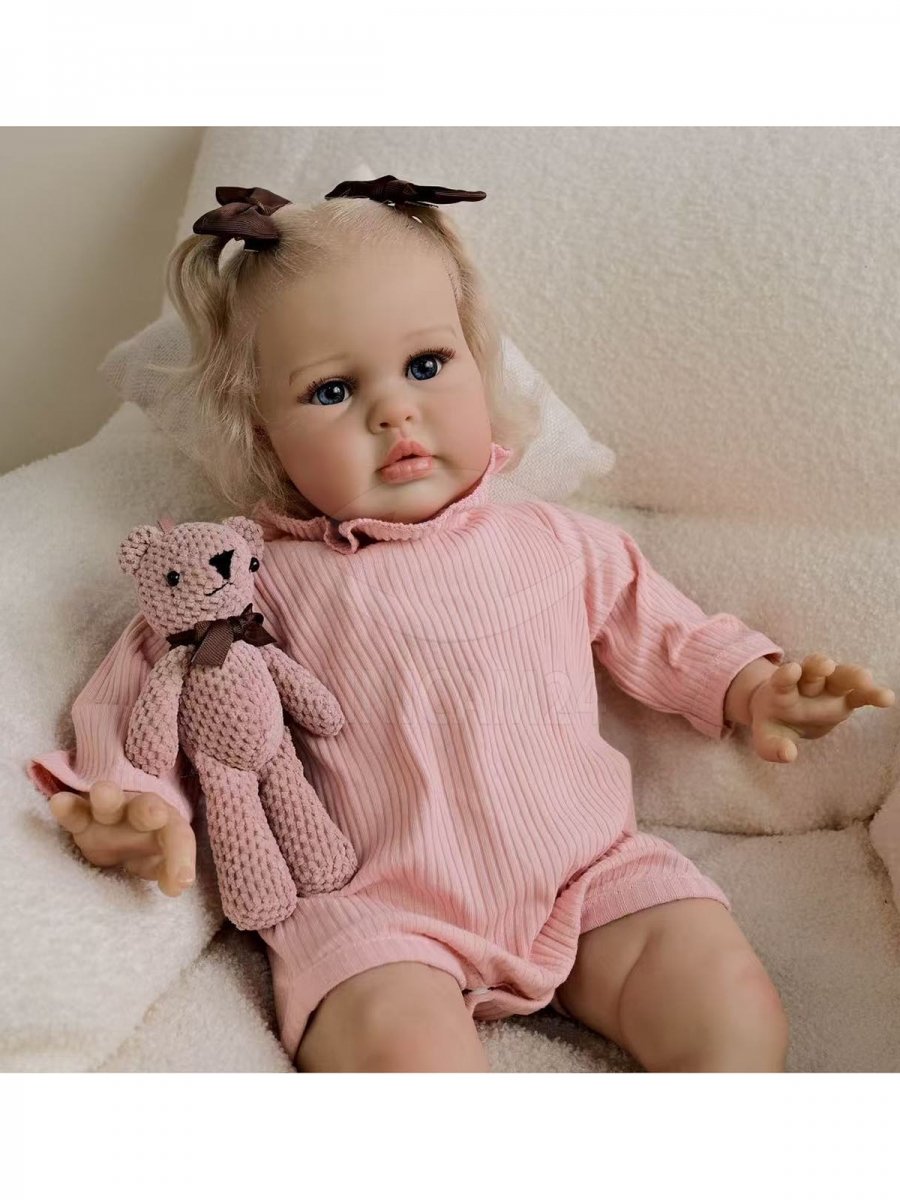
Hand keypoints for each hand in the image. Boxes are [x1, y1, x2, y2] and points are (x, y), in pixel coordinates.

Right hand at [49, 780, 195, 896]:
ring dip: (108, 797)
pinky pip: (75, 812)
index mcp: (165, 823)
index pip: (178, 836)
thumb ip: (168, 870)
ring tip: (102, 793)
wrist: (121, 831)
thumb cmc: (146, 847)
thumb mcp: (159, 861)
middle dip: (150, 810)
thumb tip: (176, 886)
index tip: (183, 882)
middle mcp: (138, 812)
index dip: (183, 857)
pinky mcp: (82, 818)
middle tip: (156, 814)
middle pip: (146, 806)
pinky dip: (68, 807)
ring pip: (109, 802)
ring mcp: (109, 813)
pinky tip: (59, 802)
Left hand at [748, 653, 895, 762]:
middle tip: (826, 666)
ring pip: (840, 676)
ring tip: (865, 678)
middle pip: (812, 670)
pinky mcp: (845, 699)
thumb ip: (774, 747)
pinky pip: (860, 695)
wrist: (785, 717)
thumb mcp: (766, 739)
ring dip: (851, 675)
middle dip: (819, 666)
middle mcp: (805, 684)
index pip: (782, 680)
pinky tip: (886, 698)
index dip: (787, 674)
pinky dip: (872, 695)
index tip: (792, 670)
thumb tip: (789, 754)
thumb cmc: (773, 726)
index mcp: (780, 691)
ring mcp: (827, 689)